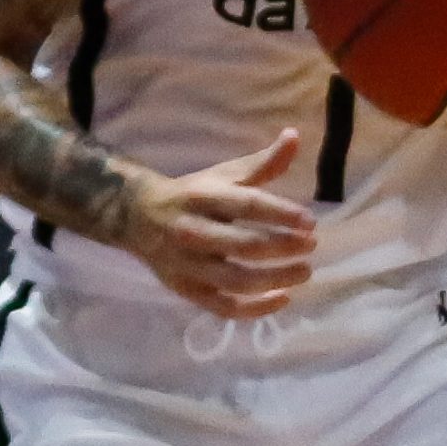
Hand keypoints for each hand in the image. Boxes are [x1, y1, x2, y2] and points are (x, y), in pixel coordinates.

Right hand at [126, 128, 316, 317]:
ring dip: (275, 279)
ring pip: (235, 280)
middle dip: (282, 247)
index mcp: (202, 196)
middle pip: (243, 245)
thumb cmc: (192, 195)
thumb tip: (294, 137)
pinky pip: (223, 307)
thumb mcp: (222, 175)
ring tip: (304, 272)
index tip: (310, 222)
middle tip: (311, 245)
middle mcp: (192, 231)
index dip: (280, 214)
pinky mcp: (185, 290)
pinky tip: (283, 299)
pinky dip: (255, 308)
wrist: (135, 217)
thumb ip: (261, 163)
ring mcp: (187, 265)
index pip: (246, 205)